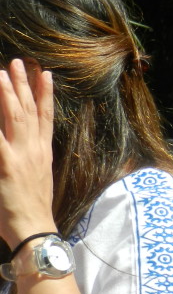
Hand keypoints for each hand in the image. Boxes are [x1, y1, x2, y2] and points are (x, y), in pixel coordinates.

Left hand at [0, 59, 55, 246]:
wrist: (34, 231)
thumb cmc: (31, 212)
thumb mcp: (35, 182)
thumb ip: (27, 162)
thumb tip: (27, 152)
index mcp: (43, 155)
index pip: (46, 119)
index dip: (46, 95)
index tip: (46, 75)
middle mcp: (34, 151)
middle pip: (30, 111)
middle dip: (25, 85)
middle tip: (20, 62)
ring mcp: (21, 156)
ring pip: (15, 117)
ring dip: (9, 93)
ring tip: (4, 72)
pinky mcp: (6, 165)